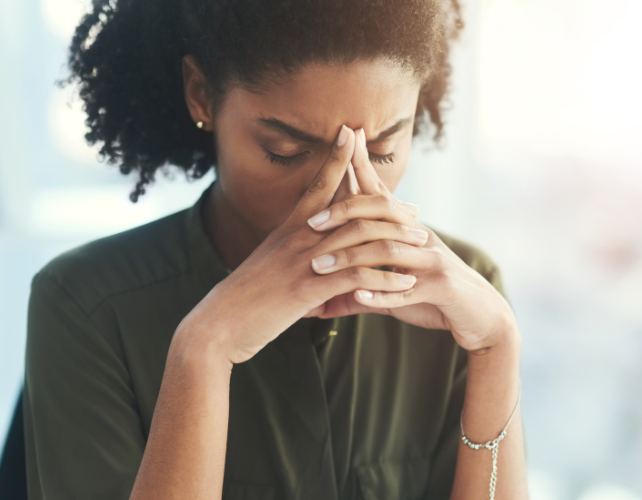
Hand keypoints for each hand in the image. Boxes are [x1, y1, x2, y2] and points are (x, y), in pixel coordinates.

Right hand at [174, 126, 419, 364]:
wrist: (219, 323)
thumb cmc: (245, 296)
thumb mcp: (269, 262)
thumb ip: (291, 250)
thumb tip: (308, 247)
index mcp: (290, 227)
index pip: (317, 182)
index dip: (335, 156)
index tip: (352, 132)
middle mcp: (300, 237)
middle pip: (352, 208)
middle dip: (388, 205)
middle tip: (416, 209)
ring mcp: (305, 262)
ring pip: (362, 241)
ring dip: (397, 241)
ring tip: (423, 244)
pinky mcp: (310, 289)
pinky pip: (358, 278)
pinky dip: (386, 279)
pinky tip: (407, 284)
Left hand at [306, 129, 517, 352]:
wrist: (482, 316)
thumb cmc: (435, 298)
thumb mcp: (396, 288)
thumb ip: (362, 288)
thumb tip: (323, 300)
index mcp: (410, 231)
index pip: (381, 194)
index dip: (362, 166)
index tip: (344, 139)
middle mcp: (422, 238)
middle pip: (382, 213)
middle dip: (345, 213)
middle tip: (312, 222)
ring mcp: (432, 262)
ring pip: (388, 252)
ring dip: (351, 259)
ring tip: (320, 267)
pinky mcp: (441, 288)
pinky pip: (407, 291)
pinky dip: (381, 295)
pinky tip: (358, 297)